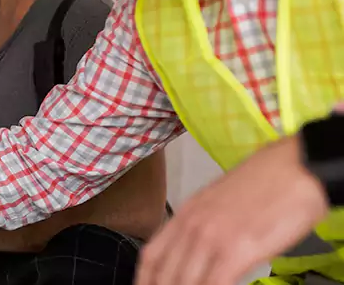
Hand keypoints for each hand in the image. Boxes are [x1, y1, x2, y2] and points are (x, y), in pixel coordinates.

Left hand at [135, 136, 329, 284]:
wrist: (296, 167)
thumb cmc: (265, 183)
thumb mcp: (220, 202)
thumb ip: (204, 227)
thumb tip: (199, 253)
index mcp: (185, 214)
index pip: (151, 257)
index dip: (145, 279)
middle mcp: (192, 226)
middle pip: (165, 274)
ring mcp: (212, 238)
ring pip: (184, 282)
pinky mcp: (237, 249)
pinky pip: (214, 284)